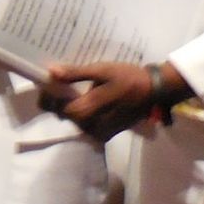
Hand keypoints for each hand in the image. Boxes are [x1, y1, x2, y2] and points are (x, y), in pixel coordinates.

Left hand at [44, 60, 188, 141]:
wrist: (155, 91)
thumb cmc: (128, 78)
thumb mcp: (102, 70)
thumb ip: (76, 73)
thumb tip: (51, 72)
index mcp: (88, 110)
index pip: (59, 109)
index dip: (49, 98)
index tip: (47, 84)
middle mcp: (91, 126)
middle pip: (66, 116)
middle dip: (58, 102)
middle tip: (57, 85)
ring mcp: (99, 131)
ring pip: (75, 121)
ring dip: (69, 107)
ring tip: (68, 90)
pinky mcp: (106, 132)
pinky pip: (87, 124)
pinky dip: (82, 113)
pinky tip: (83, 99)